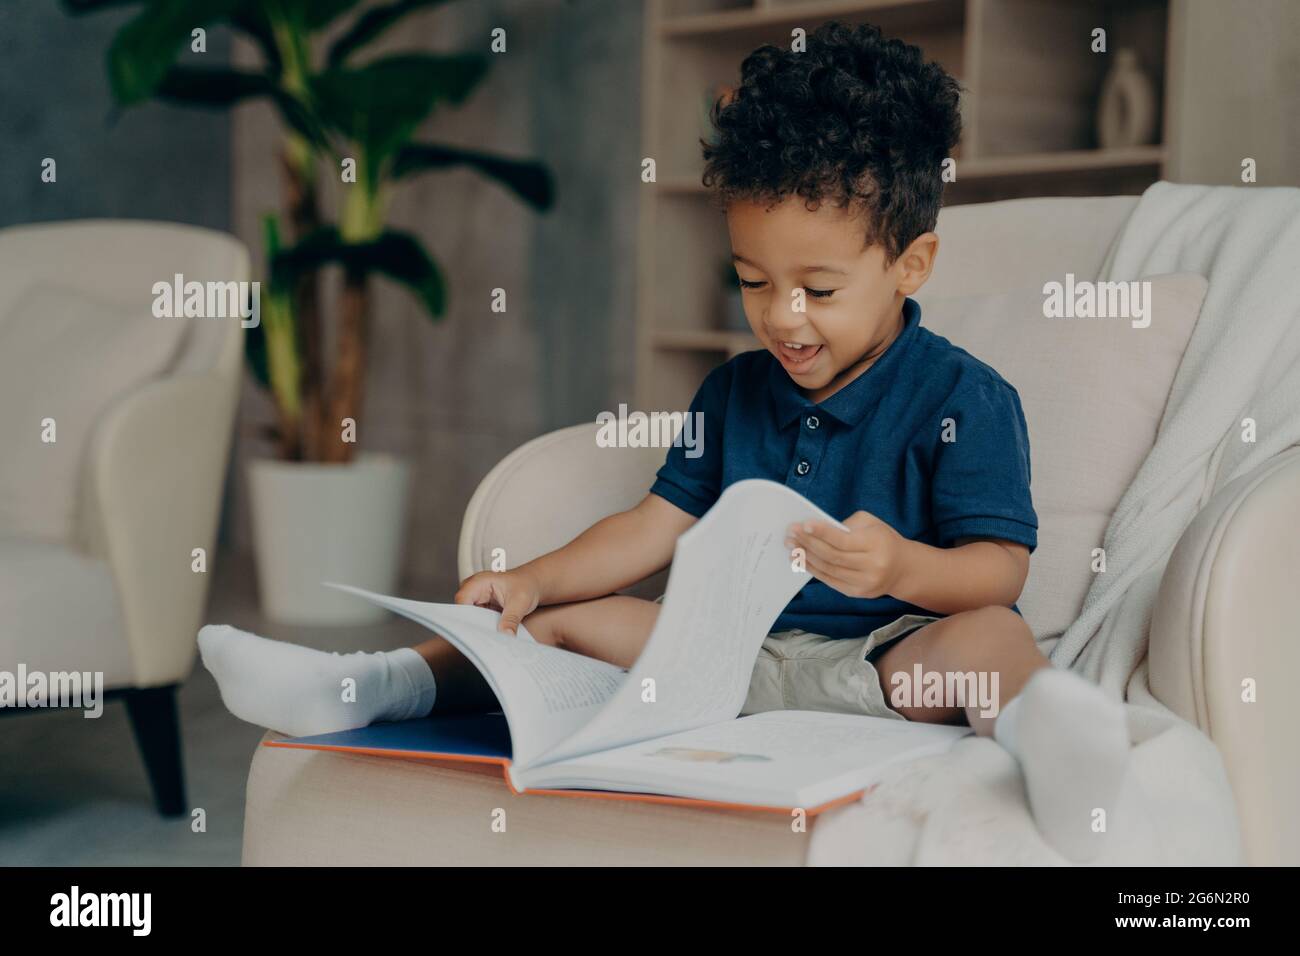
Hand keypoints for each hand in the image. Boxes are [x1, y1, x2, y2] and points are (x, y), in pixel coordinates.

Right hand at [453, 569, 542, 633]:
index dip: (465, 617)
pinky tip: (490, 637)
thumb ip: (511, 619)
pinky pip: (476, 621)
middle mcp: (473, 589)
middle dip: (471, 626)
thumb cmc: (526, 586)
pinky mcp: (480, 608)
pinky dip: (483, 629)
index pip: (462, 600)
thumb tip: (506, 637)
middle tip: (483, 641)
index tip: (474, 633)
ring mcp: (475, 599)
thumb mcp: (520, 602)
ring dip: (478, 629)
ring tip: (488, 641)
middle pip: (462, 611)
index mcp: (479, 582)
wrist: (533, 585)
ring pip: (468, 618)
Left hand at [786, 511, 912, 599]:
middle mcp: (871, 566)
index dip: (822, 533)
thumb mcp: (871, 524)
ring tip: (791, 546)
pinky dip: (813, 569)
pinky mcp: (856, 593)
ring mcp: (864, 583)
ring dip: (806, 557)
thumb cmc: (882, 539)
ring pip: (829, 570)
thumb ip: (846, 525)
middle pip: (833, 556)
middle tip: (790, 534)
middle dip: (808, 543)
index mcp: (876, 545)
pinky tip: (802, 560)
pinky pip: (830, 580)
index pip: (843, 540)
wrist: (902, 568)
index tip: (803, 525)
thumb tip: (817, 529)